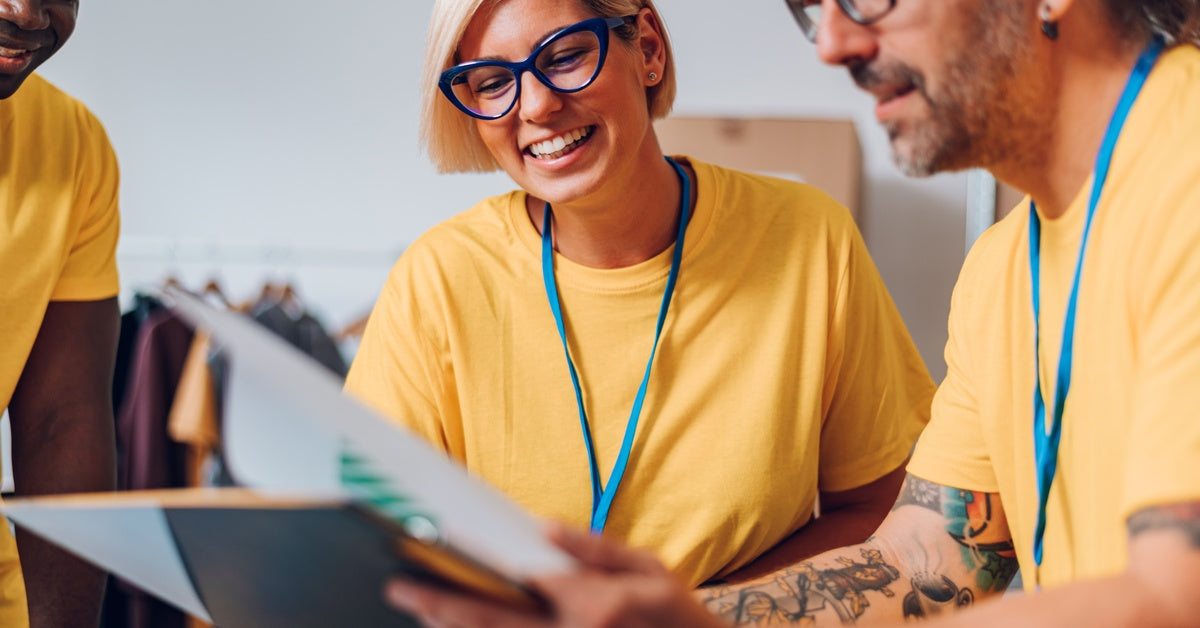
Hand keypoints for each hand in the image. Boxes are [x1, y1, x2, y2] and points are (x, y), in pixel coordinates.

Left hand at [385, 521, 725, 627]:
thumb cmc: (674, 614)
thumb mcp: (649, 568)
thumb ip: (596, 549)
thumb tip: (545, 529)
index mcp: (593, 605)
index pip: (516, 588)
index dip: (465, 579)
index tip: (423, 564)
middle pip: (493, 626)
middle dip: (441, 609)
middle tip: (401, 591)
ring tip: (420, 610)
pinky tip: (457, 627)